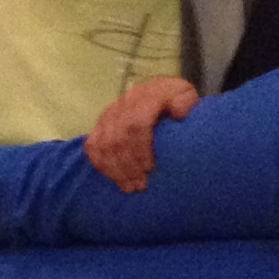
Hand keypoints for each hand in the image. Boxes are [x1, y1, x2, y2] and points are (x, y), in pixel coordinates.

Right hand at [87, 76, 198, 192]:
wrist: (158, 90)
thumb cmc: (175, 97)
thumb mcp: (185, 94)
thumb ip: (185, 101)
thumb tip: (178, 112)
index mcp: (145, 97)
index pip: (136, 125)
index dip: (140, 149)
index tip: (150, 168)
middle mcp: (122, 105)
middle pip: (118, 139)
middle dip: (128, 166)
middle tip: (141, 186)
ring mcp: (108, 115)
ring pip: (103, 145)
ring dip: (115, 170)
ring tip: (130, 187)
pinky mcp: (100, 124)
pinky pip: (92, 146)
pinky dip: (101, 164)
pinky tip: (113, 178)